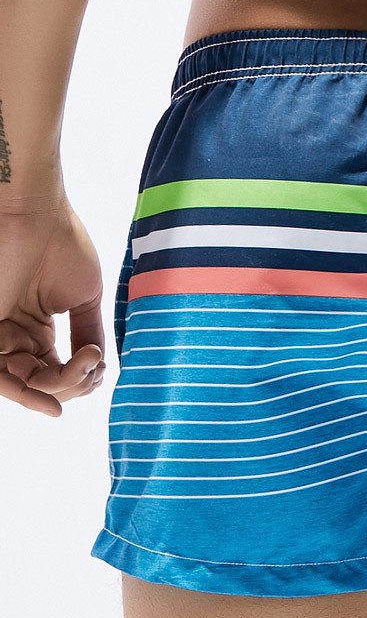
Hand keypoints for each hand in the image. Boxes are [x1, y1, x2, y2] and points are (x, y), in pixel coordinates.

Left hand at [0, 197, 105, 416]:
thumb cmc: (62, 244)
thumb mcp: (85, 298)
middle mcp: (15, 336)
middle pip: (43, 382)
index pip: (57, 371)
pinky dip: (26, 395)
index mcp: (38, 328)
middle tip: (92, 367)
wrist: (34, 214)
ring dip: (58, 388)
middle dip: (73, 384)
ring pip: (23, 385)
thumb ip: (89, 334)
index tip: (99, 364)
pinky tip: (54, 404)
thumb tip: (98, 366)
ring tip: (82, 371)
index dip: (81, 378)